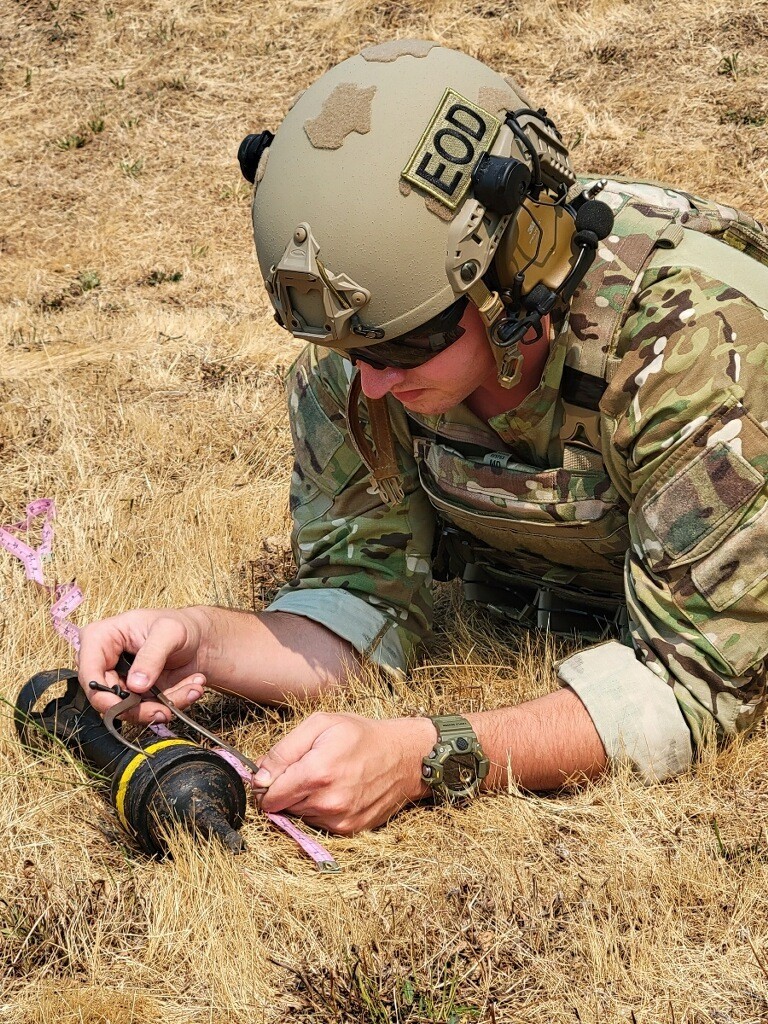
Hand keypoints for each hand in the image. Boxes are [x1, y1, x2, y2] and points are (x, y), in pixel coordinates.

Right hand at [77, 608, 208, 723]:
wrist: (199, 638)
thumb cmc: (179, 625)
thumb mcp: (168, 631)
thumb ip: (152, 655)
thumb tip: (135, 685)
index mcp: (99, 639)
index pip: (89, 673)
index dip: (102, 694)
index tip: (128, 705)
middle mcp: (105, 664)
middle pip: (107, 699)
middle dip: (142, 708)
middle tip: (168, 708)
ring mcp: (121, 682)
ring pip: (131, 710)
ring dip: (165, 704)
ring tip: (194, 687)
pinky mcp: (137, 697)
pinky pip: (149, 711)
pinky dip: (173, 703)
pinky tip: (193, 687)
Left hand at [255, 712, 437, 834]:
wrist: (404, 757)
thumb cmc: (361, 735)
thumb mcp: (321, 724)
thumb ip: (284, 749)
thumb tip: (259, 775)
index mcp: (317, 772)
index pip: (269, 795)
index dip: (266, 784)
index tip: (273, 774)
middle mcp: (327, 801)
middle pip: (282, 806)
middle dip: (285, 789)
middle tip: (305, 769)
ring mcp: (339, 819)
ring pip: (298, 815)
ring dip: (302, 800)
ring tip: (324, 777)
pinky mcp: (349, 829)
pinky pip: (317, 823)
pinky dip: (319, 809)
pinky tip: (335, 790)